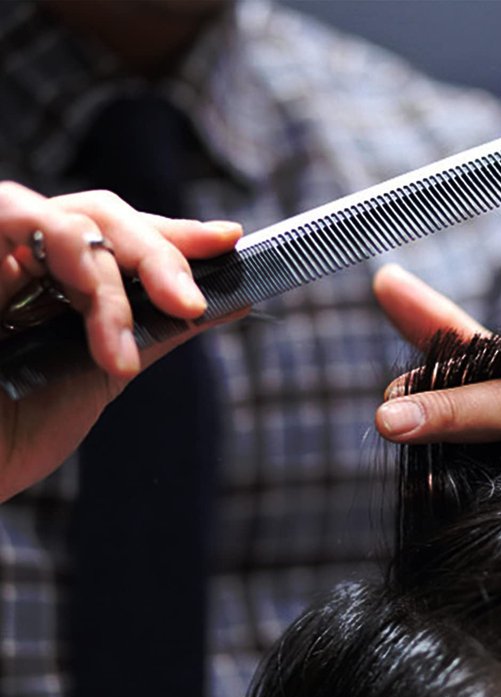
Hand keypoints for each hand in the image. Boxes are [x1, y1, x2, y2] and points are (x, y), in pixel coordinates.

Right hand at [0, 181, 243, 500]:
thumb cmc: (15, 430)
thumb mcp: (103, 374)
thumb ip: (159, 328)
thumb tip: (233, 298)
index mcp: (61, 280)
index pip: (123, 234)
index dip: (175, 233)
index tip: (226, 240)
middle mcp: (26, 261)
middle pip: (99, 216)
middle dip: (156, 255)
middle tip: (189, 306)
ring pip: (63, 223)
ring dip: (107, 283)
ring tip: (121, 358)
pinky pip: (11, 222)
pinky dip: (69, 269)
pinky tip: (93, 341)